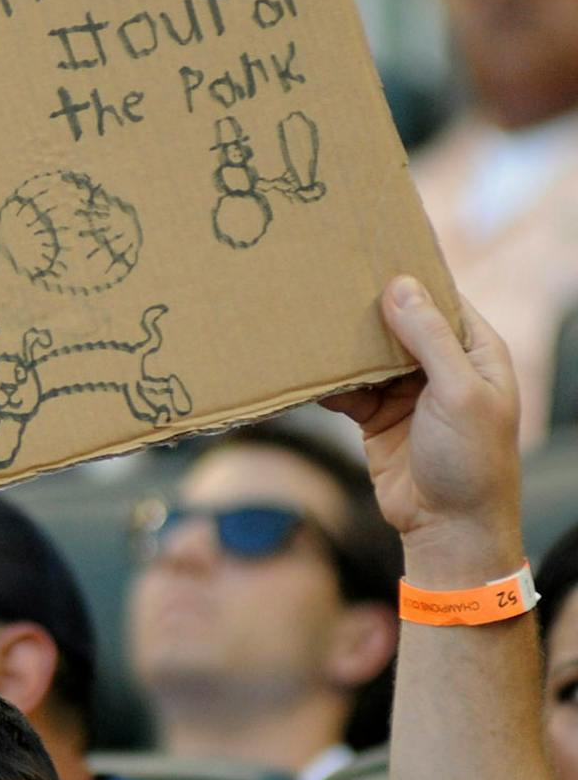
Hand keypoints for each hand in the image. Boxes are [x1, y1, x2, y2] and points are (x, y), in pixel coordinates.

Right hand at [322, 276, 522, 583]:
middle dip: (366, 307)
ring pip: (368, 354)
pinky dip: (327, 382)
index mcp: (476, 353)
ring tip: (308, 320)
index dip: (411, 277)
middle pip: (399, 323)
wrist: (449, 530)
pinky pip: (347, 389)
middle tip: (327, 279)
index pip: (442, 300)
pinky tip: (304, 370)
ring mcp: (407, 392)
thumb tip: (400, 286)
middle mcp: (441, 367)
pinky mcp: (377, 417)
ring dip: (343, 345)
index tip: (372, 250)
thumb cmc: (472, 462)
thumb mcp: (459, 393)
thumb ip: (431, 339)